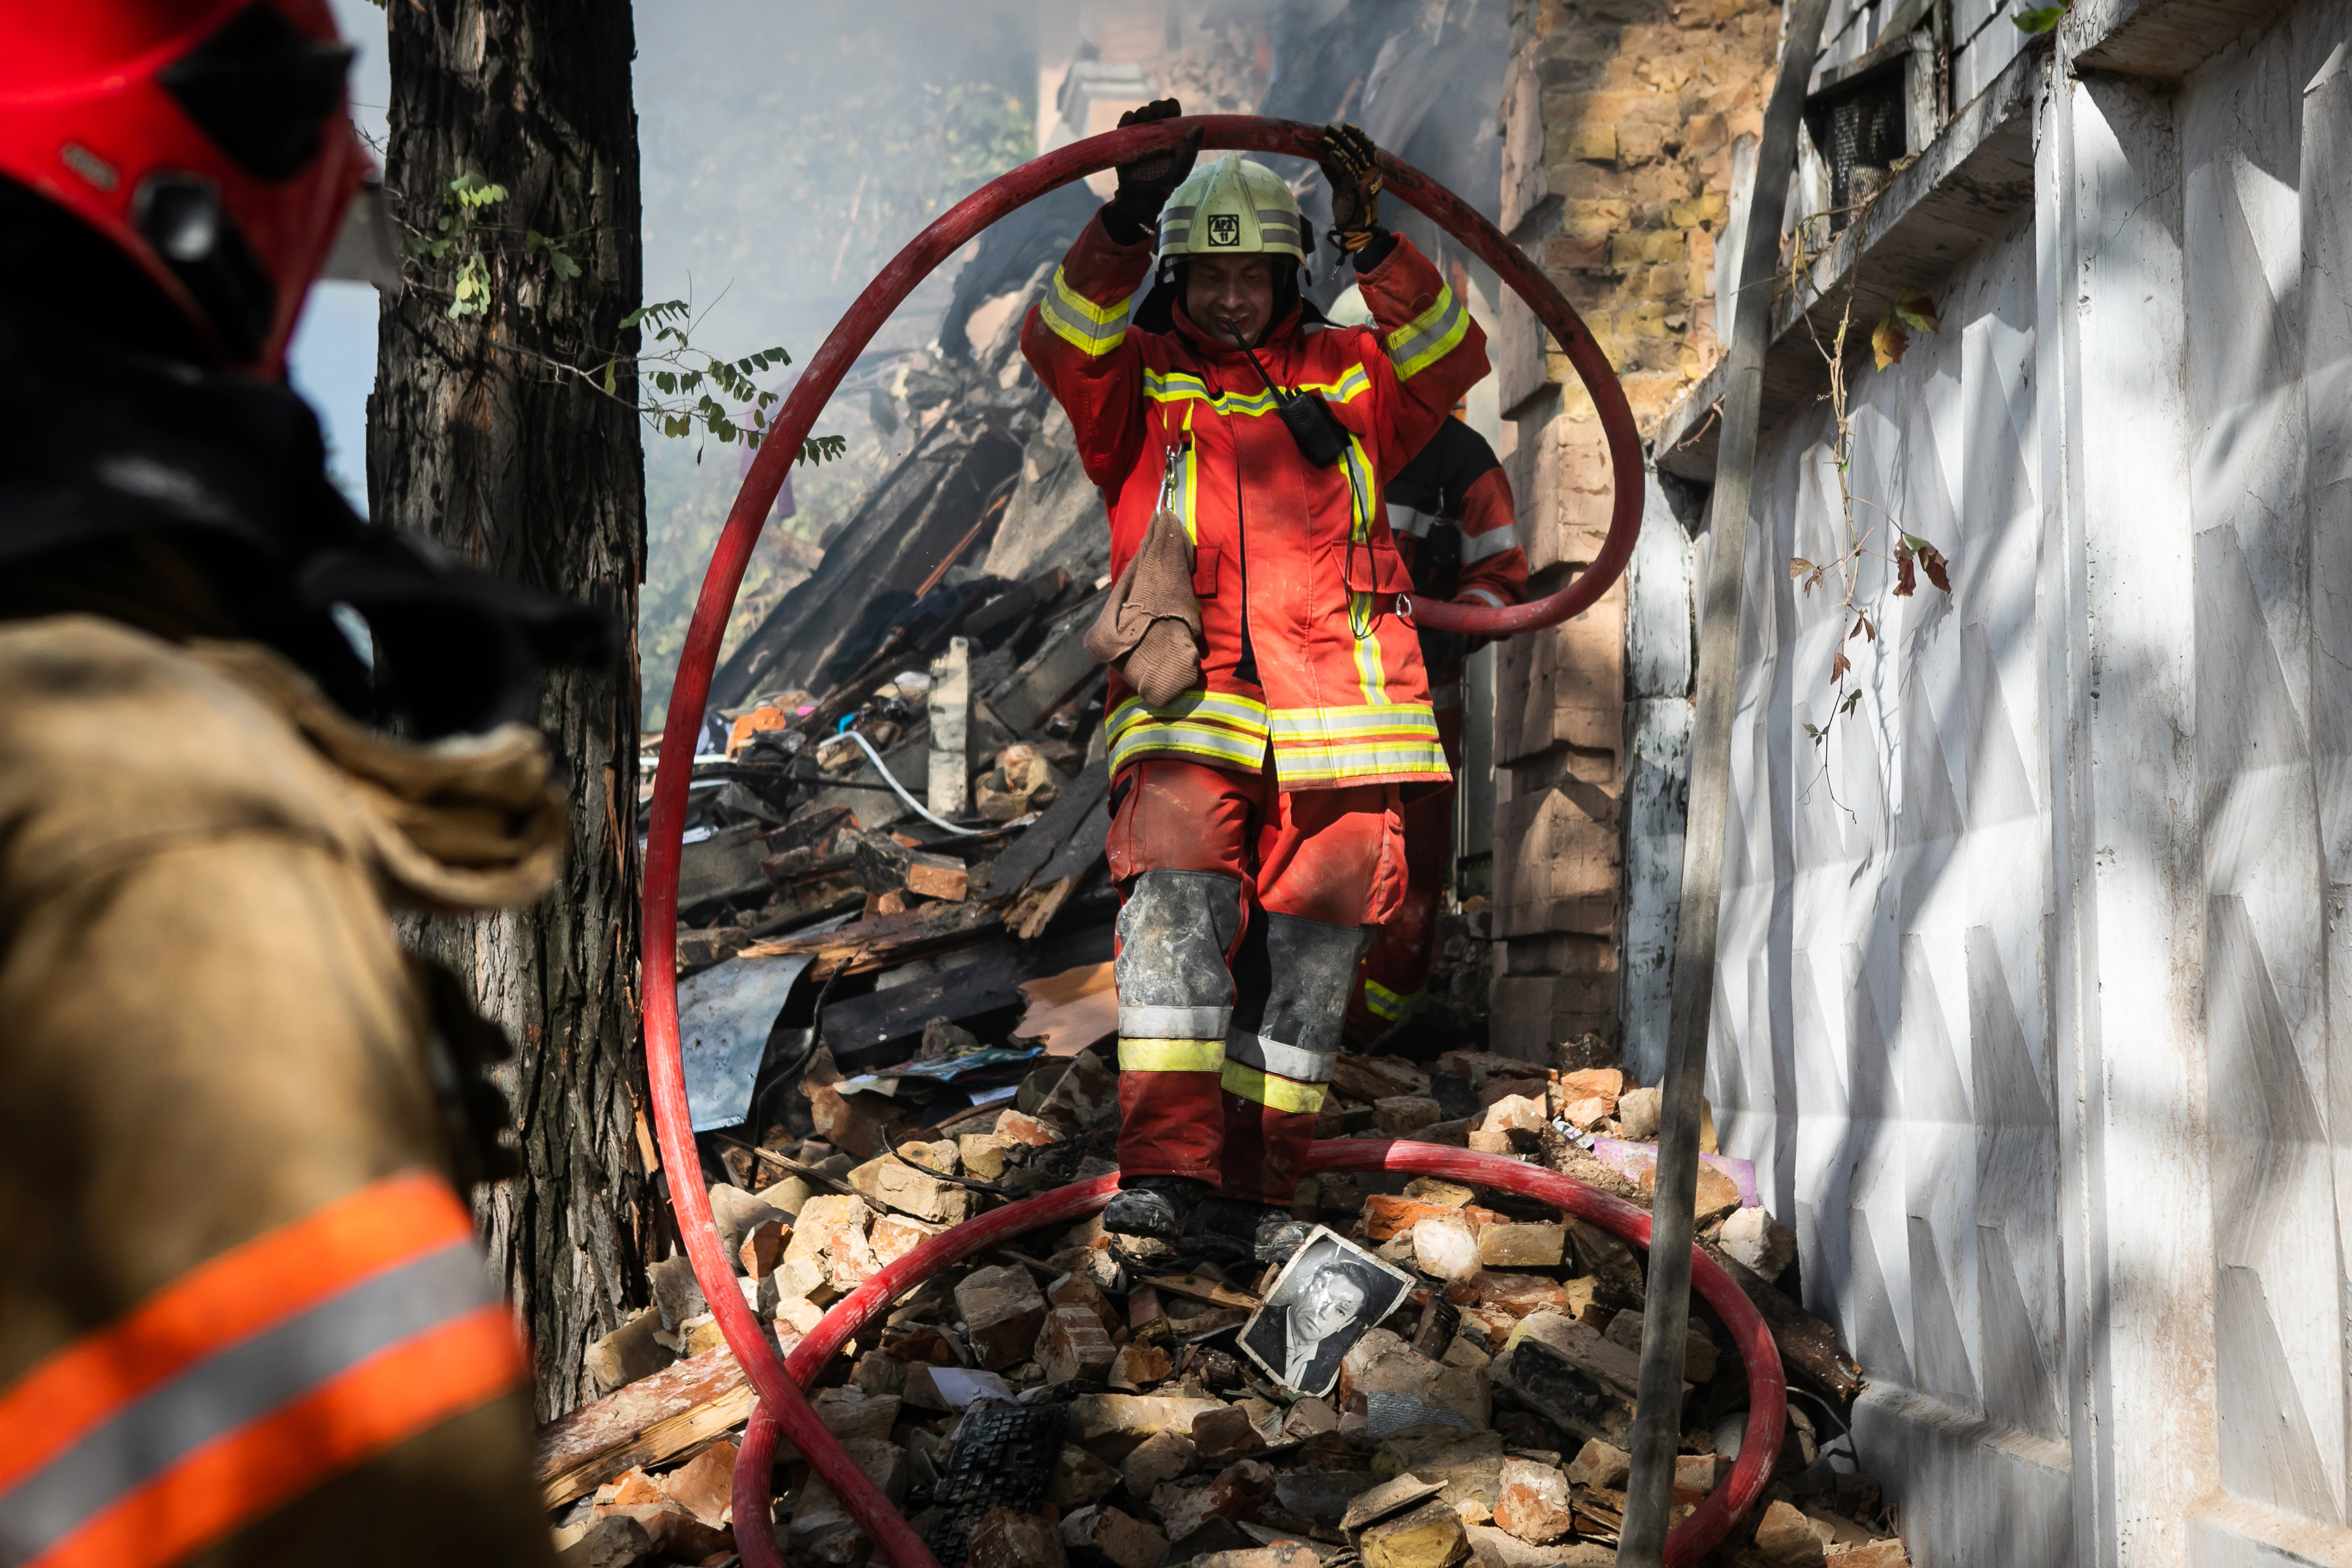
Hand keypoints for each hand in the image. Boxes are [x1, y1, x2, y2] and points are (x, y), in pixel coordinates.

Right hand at [1110, 99, 1200, 222]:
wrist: (1140, 201)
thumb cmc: (1163, 188)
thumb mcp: (1179, 171)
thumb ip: (1188, 151)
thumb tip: (1198, 127)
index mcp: (1171, 137)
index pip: (1172, 113)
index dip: (1170, 107)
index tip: (1169, 109)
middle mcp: (1155, 134)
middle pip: (1156, 110)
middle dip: (1156, 107)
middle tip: (1155, 112)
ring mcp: (1139, 137)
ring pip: (1140, 115)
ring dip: (1142, 112)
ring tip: (1144, 117)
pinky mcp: (1124, 143)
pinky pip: (1124, 125)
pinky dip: (1127, 119)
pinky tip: (1130, 118)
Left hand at [1320, 123, 1382, 246]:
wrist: (1354, 227)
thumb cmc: (1349, 205)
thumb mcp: (1342, 184)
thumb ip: (1336, 169)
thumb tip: (1325, 154)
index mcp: (1372, 170)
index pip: (1367, 147)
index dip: (1357, 135)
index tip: (1346, 126)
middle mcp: (1372, 173)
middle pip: (1357, 150)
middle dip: (1343, 137)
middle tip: (1330, 128)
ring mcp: (1365, 180)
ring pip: (1352, 158)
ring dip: (1337, 146)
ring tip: (1325, 138)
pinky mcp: (1356, 188)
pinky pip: (1347, 170)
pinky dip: (1339, 160)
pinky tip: (1330, 152)